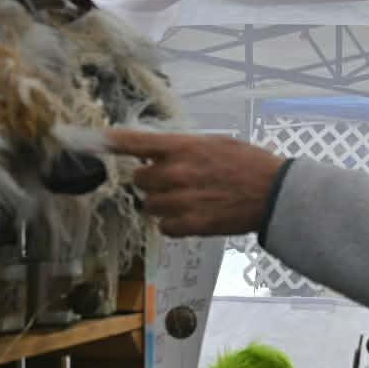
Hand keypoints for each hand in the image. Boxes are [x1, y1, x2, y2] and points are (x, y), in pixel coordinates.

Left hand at [107, 129, 287, 237]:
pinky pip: (164, 226)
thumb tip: (157, 155)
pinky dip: (174, 223)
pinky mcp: (189, 225)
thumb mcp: (215, 144)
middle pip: (138, 179)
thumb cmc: (249, 164)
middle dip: (151, 180)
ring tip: (189, 200)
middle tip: (174, 181)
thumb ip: (183, 149)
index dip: (111, 142)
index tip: (93, 141)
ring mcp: (181, 200)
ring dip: (162, 203)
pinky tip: (193, 216)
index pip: (136, 142)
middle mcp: (176, 172)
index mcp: (183, 147)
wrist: (275, 193)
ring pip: (149, 205)